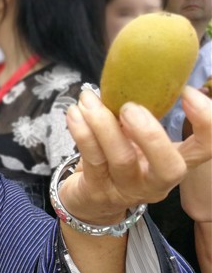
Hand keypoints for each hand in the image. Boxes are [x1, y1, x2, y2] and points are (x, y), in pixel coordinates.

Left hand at [60, 86, 211, 223]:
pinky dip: (82, 132)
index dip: (206, 122)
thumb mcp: (135, 139)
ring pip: (121, 158)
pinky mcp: (97, 191)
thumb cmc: (117, 160)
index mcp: (173, 163)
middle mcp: (155, 182)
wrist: (89, 200)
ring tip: (88, 99)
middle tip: (130, 107)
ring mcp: (127, 190)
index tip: (188, 92)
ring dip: (102, 123)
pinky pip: (91, 159)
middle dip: (152, 134)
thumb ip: (142, 116)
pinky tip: (74, 113)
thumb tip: (137, 72)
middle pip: (170, 168)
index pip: (206, 149)